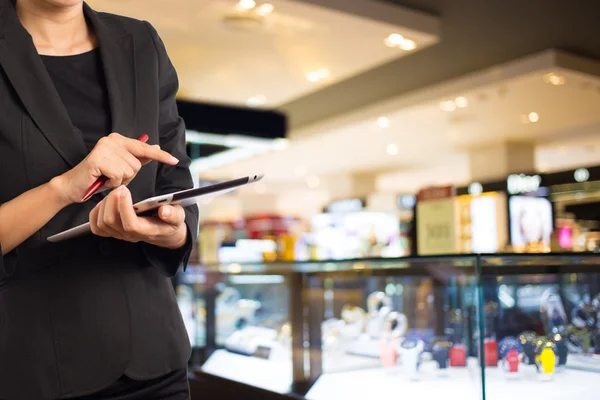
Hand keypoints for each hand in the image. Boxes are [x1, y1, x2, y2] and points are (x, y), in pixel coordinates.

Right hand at [56, 133, 178, 205]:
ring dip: (120, 180)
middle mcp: (112, 140)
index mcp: (118, 140)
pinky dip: (112, 183)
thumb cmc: (98, 177)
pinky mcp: (98, 159)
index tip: (174, 160)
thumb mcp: (121, 167)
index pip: (144, 147)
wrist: (73, 186)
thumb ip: (137, 158)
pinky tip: (102, 180)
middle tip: (112, 176)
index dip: (161, 156)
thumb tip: (156, 149)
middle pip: (137, 164)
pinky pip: (119, 176)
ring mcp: (104, 148)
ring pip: (130, 171)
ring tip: (106, 178)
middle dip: (128, 176)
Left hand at [89, 186, 187, 248]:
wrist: (165, 232)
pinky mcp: (113, 232)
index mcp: (148, 231)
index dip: (124, 207)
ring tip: (115, 193)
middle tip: (120, 188)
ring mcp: (120, 235)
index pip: (130, 224)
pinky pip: (97, 227)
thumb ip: (174, 214)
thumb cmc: (171, 221)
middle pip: (111, 222)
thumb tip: (164, 211)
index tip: (125, 190)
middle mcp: (131, 235)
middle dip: (112, 201)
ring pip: (102, 223)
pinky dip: (96, 213)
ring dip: (105, 205)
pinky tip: (105, 202)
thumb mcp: (179, 216)